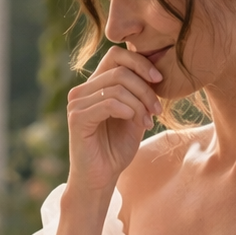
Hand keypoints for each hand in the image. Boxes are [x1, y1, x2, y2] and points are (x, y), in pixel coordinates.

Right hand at [64, 47, 164, 194]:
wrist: (101, 178)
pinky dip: (129, 111)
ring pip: (117, 87)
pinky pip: (109, 103)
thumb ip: (139, 94)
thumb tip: (156, 71)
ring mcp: (76, 104)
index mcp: (93, 86)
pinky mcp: (77, 118)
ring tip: (148, 121)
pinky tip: (136, 124)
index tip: (159, 80)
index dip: (140, 62)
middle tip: (157, 110)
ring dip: (140, 104)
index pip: (116, 55)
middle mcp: (81, 91)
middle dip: (145, 89)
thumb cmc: (116, 148)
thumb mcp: (134, 116)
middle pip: (120, 71)